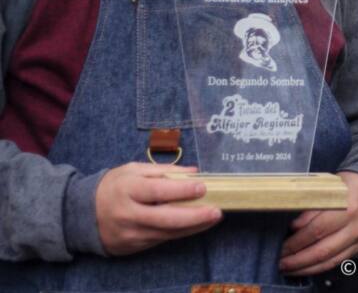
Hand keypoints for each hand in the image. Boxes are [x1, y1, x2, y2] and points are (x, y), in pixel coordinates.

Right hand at [95, 163, 221, 255]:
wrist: (82, 213)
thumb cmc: (113, 186)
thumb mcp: (134, 170)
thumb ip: (163, 171)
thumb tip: (194, 171)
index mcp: (127, 190)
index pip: (158, 191)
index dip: (182, 190)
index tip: (203, 187)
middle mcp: (128, 214)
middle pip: (165, 219)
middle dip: (194, 216)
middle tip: (216, 211)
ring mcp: (130, 233)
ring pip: (166, 233)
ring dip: (193, 227)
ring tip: (213, 218)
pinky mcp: (132, 246)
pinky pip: (161, 240)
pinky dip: (180, 233)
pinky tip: (196, 226)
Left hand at [279, 171, 357, 276]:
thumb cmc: (351, 185)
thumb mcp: (330, 187)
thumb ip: (313, 206)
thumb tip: (294, 225)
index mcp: (348, 207)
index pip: (318, 229)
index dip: (297, 239)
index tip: (281, 243)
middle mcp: (356, 225)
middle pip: (322, 249)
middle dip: (297, 258)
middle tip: (280, 260)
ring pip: (329, 260)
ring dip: (305, 267)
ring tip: (288, 268)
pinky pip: (337, 262)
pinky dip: (319, 267)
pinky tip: (305, 267)